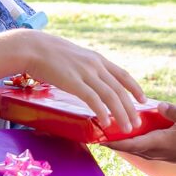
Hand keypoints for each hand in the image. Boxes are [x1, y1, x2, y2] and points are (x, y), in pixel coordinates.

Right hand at [21, 31, 145, 132]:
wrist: (32, 47)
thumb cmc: (48, 53)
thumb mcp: (74, 57)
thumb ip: (84, 67)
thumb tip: (87, 79)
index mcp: (97, 59)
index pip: (122, 74)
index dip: (135, 88)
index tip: (144, 100)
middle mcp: (95, 65)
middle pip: (119, 89)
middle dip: (131, 108)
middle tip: (137, 123)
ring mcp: (85, 73)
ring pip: (110, 96)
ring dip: (122, 114)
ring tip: (127, 128)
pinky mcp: (73, 82)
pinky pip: (93, 99)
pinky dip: (103, 111)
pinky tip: (107, 122)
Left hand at [103, 102, 175, 163]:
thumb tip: (161, 105)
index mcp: (158, 142)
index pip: (130, 144)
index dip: (113, 141)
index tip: (97, 136)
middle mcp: (152, 151)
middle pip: (124, 147)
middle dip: (108, 140)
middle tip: (92, 129)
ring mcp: (153, 153)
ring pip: (129, 148)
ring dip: (115, 141)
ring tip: (100, 130)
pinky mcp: (155, 152)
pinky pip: (135, 147)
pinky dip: (125, 141)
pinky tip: (119, 132)